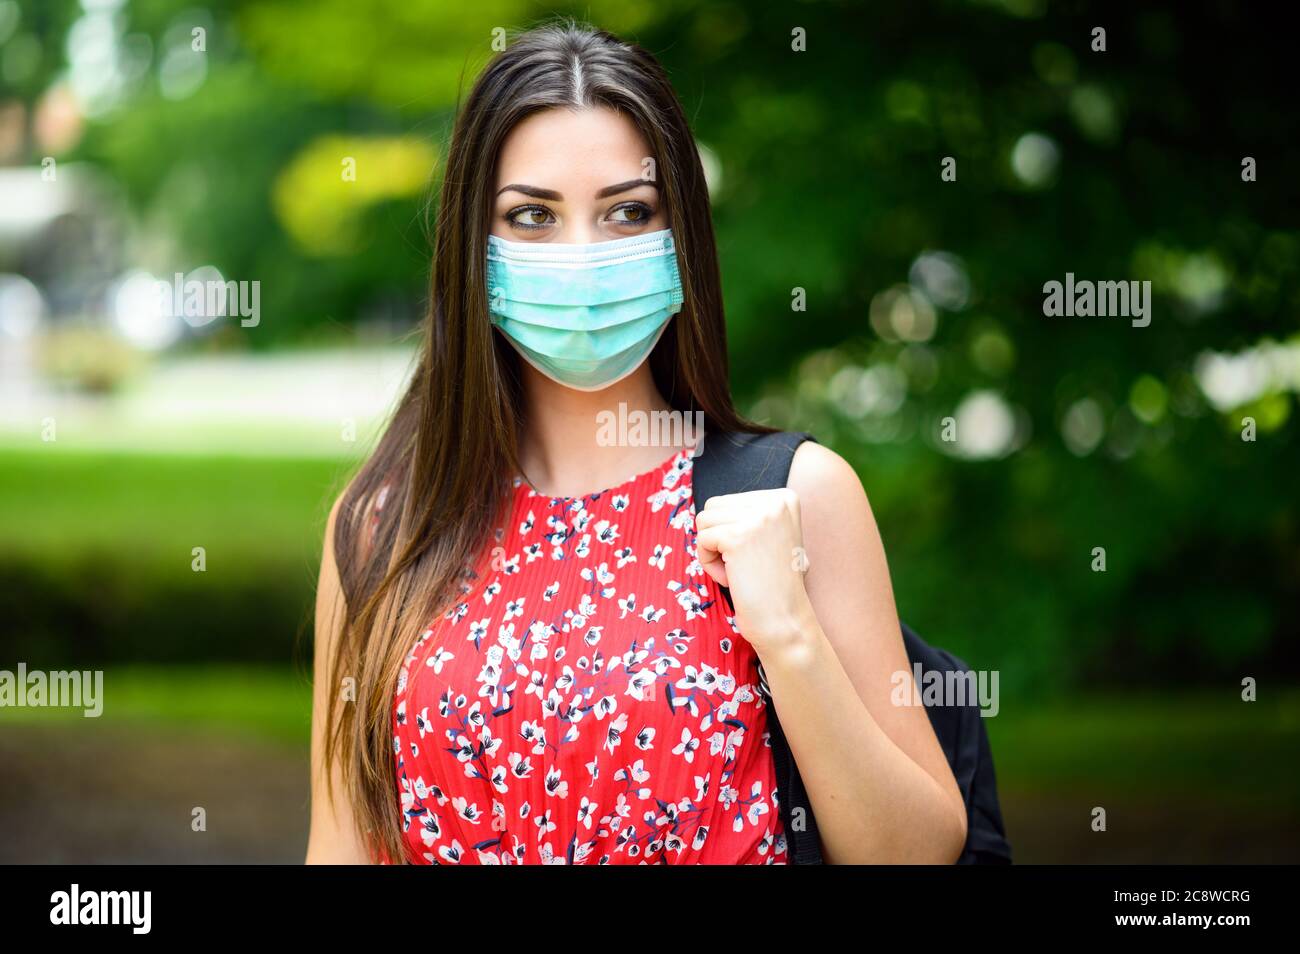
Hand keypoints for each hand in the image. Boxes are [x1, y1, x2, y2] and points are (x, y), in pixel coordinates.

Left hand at [693, 488, 816, 653]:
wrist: (784, 622)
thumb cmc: (772, 585)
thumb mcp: (772, 536)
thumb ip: (750, 515)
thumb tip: (710, 506)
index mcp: (785, 498)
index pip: (729, 501)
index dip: (732, 533)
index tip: (757, 556)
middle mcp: (775, 502)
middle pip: (714, 506)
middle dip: (719, 540)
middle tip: (746, 566)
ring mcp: (758, 517)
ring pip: (704, 521)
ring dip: (713, 552)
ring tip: (740, 572)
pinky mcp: (738, 536)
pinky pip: (702, 540)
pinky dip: (710, 564)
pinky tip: (734, 579)